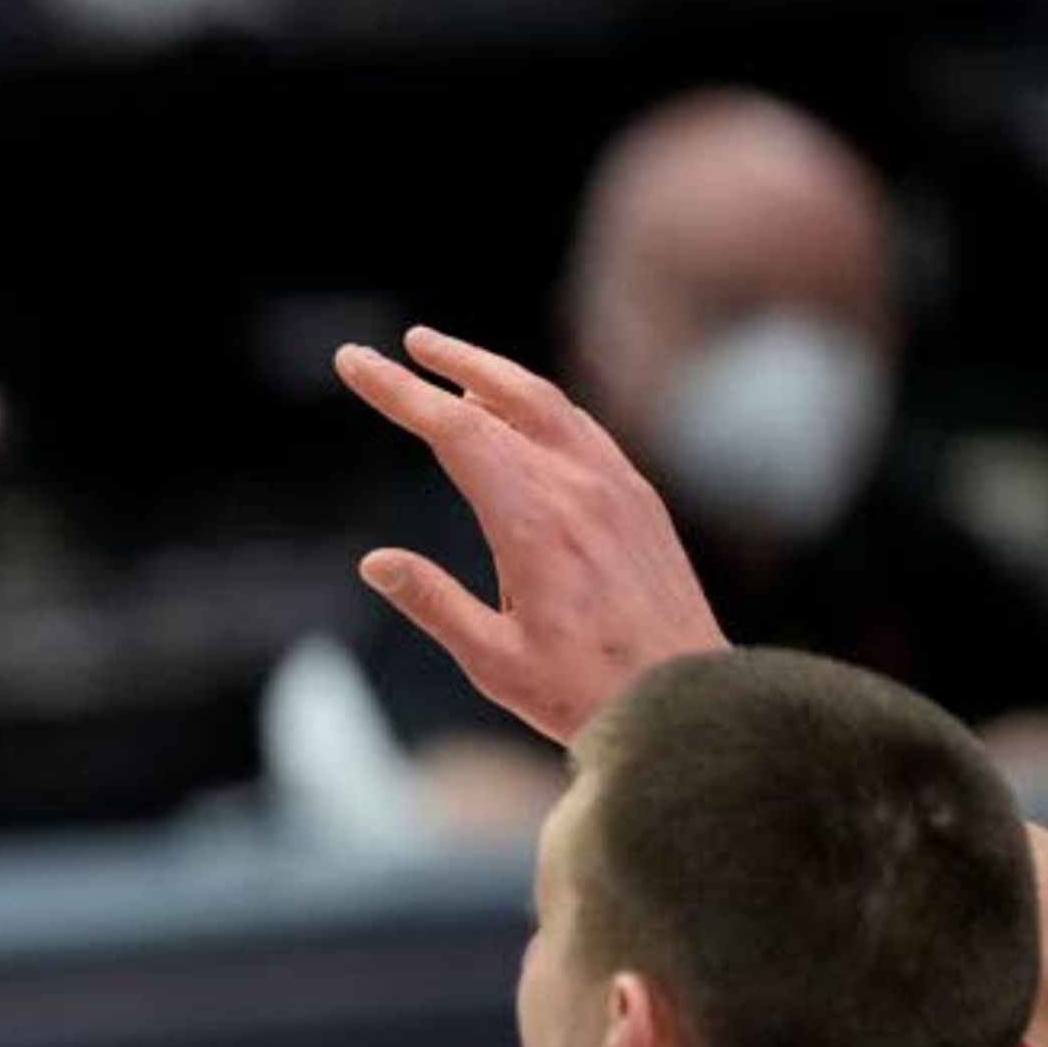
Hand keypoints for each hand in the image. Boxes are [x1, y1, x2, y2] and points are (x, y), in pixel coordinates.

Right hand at [336, 327, 728, 744]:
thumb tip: (375, 561)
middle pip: (504, 396)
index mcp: (532, 522)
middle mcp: (578, 489)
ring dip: (496, 377)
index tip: (355, 362)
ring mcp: (617, 489)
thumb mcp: (492, 661)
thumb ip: (433, 602)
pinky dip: (540, 407)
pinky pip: (583, 431)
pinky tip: (523, 418)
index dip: (398, 391)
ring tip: (457, 371)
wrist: (692, 703)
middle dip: (449, 361)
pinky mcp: (641, 502)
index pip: (453, 430)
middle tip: (407, 344)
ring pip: (550, 405)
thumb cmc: (587, 692)